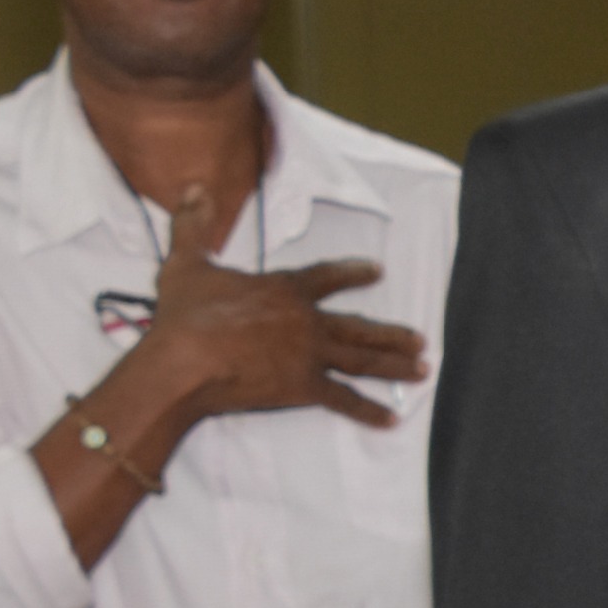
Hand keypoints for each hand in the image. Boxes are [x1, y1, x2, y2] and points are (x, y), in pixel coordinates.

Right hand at [145, 184, 426, 426]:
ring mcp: (310, 354)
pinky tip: (392, 419)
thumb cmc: (185, 314)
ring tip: (422, 370)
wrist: (185, 361)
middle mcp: (308, 320)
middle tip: (421, 340)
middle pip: (359, 327)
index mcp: (285, 290)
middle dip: (391, 334)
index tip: (377, 271)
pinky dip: (369, 411)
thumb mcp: (185, 263)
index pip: (327, 276)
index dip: (353, 273)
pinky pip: (344, 400)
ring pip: (363, 360)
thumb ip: (192, 226)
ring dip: (395, 365)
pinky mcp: (304, 387)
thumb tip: (193, 188)